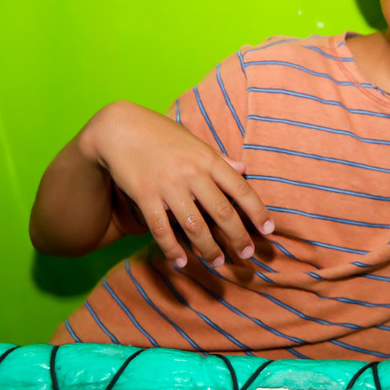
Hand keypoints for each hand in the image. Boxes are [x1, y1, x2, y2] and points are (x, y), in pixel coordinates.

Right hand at [81, 101, 272, 267]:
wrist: (120, 128)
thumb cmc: (162, 135)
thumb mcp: (195, 142)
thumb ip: (220, 159)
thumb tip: (245, 167)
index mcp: (209, 159)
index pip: (241, 189)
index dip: (257, 212)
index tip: (268, 230)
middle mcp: (192, 173)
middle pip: (222, 212)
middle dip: (238, 237)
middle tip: (247, 254)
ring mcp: (168, 186)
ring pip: (194, 226)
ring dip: (208, 248)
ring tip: (218, 261)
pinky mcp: (144, 196)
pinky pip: (162, 229)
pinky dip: (172, 249)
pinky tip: (181, 262)